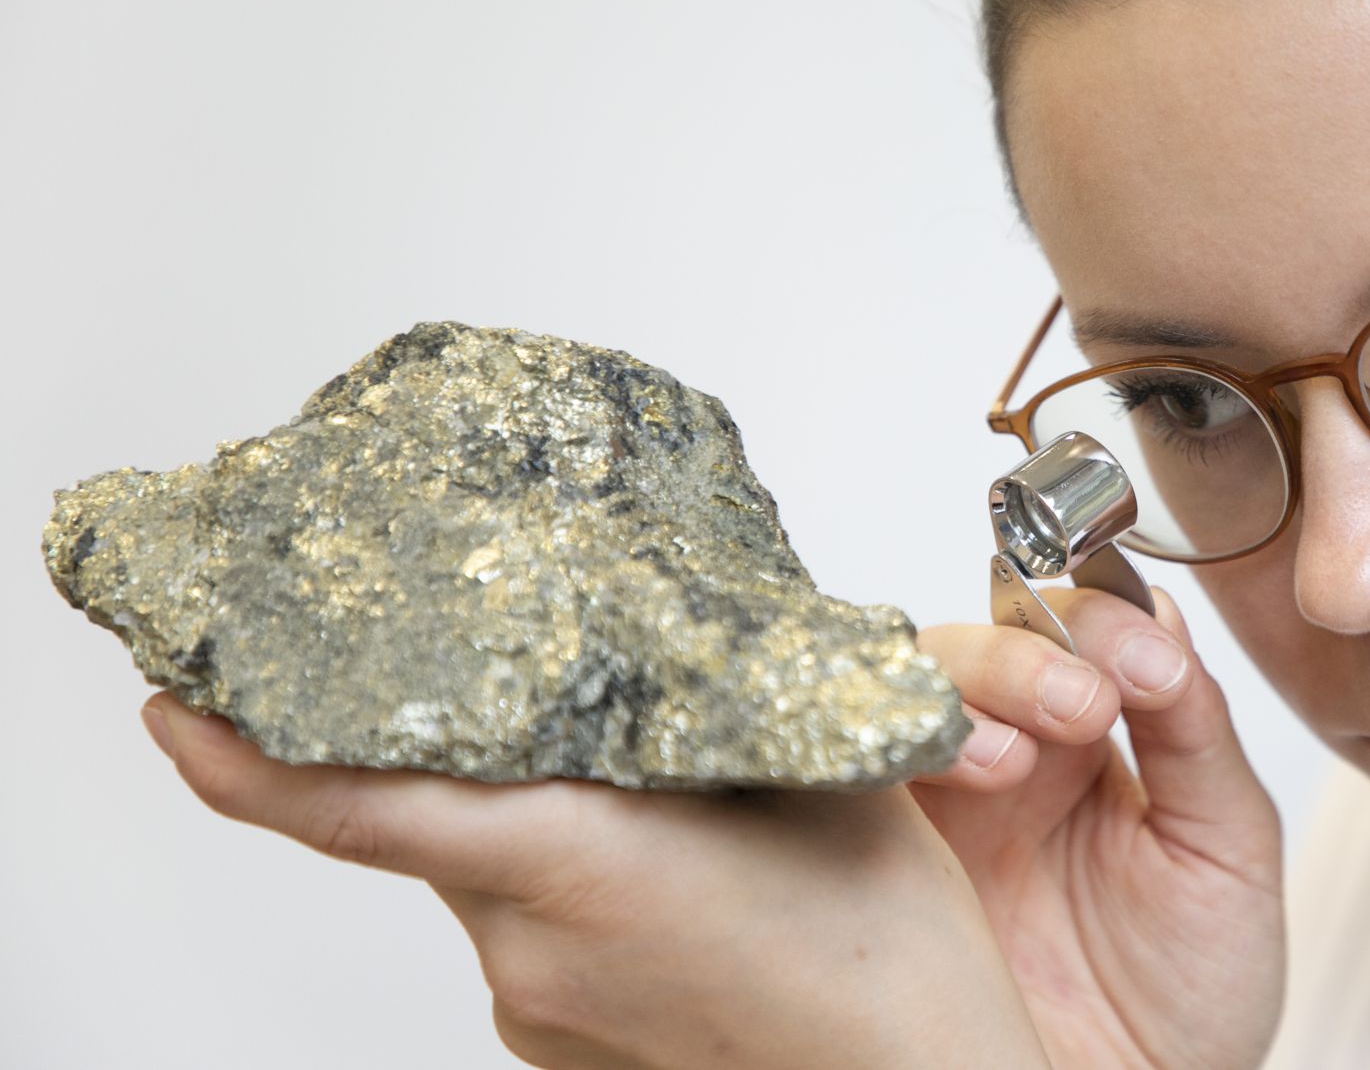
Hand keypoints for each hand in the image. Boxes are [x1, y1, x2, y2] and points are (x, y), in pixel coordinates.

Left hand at [138, 693, 1051, 1069]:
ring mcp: (540, 1009)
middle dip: (463, 749)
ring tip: (662, 797)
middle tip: (532, 685)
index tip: (176, 707)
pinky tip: (673, 875)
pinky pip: (532, 934)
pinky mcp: (564, 1043)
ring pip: (495, 875)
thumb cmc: (885, 954)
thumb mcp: (818, 775)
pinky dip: (570, 885)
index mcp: (571, 858)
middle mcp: (525, 947)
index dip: (242, 758)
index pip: (353, 806)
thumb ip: (719, 703)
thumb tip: (669, 646)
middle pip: (436, 821)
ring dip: (540, 820)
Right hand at [908, 587, 1285, 1069]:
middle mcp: (1012, 747)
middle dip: (1033, 654)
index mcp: (1096, 733)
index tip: (1147, 666)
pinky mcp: (878, 843)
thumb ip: (1197, 731)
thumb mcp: (1225, 852)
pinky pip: (864, 760)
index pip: (1081, 625)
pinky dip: (904, 740)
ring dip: (973, 694)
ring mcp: (940, 794)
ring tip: (1020, 760)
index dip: (1104, 621)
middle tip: (1084, 706)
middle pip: (988, 637)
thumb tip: (1163, 618)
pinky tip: (965, 772)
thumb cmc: (1190, 995)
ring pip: (921, 683)